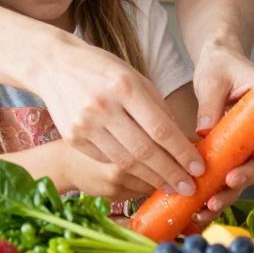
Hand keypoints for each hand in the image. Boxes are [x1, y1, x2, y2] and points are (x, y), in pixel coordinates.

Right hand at [32, 37, 203, 197]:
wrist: (55, 64)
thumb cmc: (104, 70)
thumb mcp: (136, 78)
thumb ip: (158, 109)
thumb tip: (182, 141)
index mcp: (125, 87)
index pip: (160, 129)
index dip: (182, 153)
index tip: (198, 168)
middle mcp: (104, 107)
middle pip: (144, 151)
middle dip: (170, 173)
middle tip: (189, 188)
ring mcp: (85, 125)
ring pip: (125, 162)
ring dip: (151, 179)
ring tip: (170, 187)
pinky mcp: (73, 138)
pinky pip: (107, 160)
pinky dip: (127, 172)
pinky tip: (143, 177)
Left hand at [187, 41, 253, 225]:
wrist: (218, 64)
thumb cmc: (220, 65)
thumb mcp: (212, 77)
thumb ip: (210, 101)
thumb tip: (205, 129)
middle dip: (251, 173)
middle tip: (230, 183)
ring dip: (236, 188)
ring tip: (213, 204)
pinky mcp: (243, 150)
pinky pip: (238, 171)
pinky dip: (224, 189)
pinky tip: (206, 205)